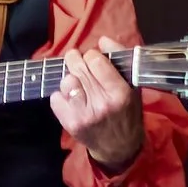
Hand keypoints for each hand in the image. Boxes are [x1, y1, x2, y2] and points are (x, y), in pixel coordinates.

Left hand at [53, 35, 144, 170]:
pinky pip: (55, 98)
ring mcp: (84, 115)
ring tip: (77, 81)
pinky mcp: (70, 124)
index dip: (91, 55)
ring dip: (69, 78)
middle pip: (78, 69)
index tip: (92, 57)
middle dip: (75, 59)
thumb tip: (103, 39)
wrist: (120, 147)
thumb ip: (120, 60)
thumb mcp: (133, 86)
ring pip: (66, 82)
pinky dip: (61, 95)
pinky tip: (71, 98)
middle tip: (75, 58)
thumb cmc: (128, 112)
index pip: (96, 62)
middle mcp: (102, 104)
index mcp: (120, 93)